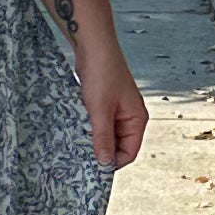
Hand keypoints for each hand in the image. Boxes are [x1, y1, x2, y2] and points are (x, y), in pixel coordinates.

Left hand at [79, 41, 148, 171]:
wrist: (93, 45)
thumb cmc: (102, 73)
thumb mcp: (100, 110)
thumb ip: (103, 138)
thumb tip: (105, 163)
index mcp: (137, 119)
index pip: (129, 152)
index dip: (113, 162)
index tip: (94, 169)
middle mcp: (130, 116)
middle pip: (118, 145)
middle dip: (102, 151)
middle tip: (82, 156)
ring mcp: (117, 110)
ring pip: (106, 135)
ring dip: (94, 139)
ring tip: (79, 141)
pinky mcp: (104, 103)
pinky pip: (99, 123)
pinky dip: (89, 128)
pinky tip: (77, 128)